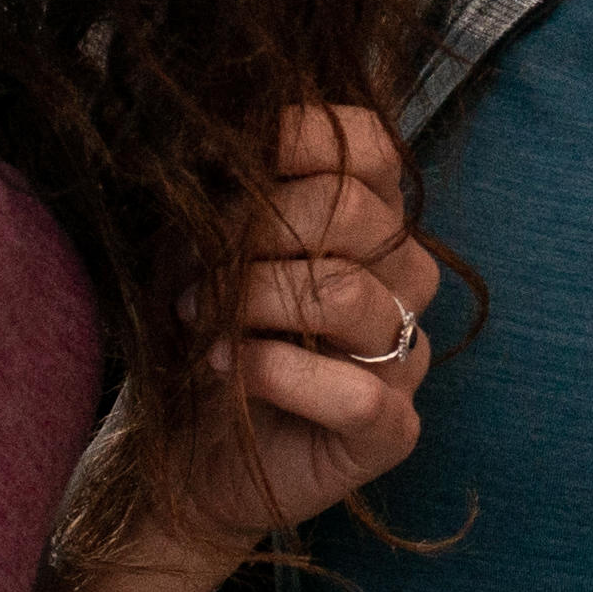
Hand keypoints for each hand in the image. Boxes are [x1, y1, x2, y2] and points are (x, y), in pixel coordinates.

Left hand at [221, 104, 439, 543]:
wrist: (187, 455)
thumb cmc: (203, 336)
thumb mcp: (202, 249)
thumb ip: (225, 195)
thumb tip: (215, 136)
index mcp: (370, 222)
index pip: (371, 148)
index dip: (306, 136)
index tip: (233, 153)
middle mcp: (404, 282)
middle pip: (358, 216)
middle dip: (261, 230)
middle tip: (195, 268)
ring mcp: (405, 357)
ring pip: (349, 296)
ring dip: (255, 300)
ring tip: (197, 317)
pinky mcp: (392, 430)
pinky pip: (354, 392)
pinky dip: (276, 372)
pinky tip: (225, 368)